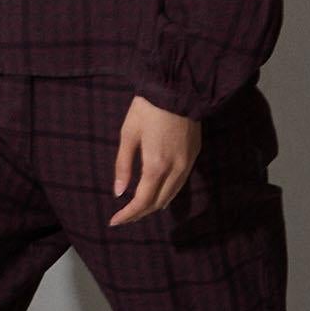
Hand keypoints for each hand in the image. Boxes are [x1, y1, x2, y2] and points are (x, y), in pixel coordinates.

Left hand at [110, 94, 200, 224]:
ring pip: (172, 195)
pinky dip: (168, 193)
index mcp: (156, 166)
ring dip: (154, 205)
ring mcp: (188, 163)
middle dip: (140, 213)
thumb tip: (119, 192)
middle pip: (158, 203)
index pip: (143, 201)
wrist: (178, 89)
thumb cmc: (147, 109)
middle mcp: (175, 169)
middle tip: (124, 217)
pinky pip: (181, 183)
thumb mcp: (128, 135)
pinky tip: (158, 193)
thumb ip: (123, 165)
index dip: (128, 215)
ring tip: (137, 209)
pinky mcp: (194, 156)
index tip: (114, 221)